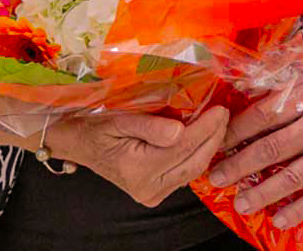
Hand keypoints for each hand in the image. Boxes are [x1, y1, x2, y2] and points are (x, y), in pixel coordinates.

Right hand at [51, 107, 230, 206]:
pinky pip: (185, 172)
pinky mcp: (156, 192)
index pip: (182, 147)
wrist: (77, 144)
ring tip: (219, 122)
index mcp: (137, 170)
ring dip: (209, 145)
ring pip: (193, 169)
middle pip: (193, 162)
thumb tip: (180, 130)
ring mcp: (152, 193)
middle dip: (213, 137)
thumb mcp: (117, 119)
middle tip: (225, 112)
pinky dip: (198, 154)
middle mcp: (147, 188)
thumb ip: (149, 126)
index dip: (205, 128)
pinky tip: (206, 136)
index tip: (220, 109)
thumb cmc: (94, 128)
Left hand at [208, 53, 302, 228]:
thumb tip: (266, 74)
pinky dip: (298, 210)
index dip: (236, 131)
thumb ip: (298, 71)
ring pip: (289, 178)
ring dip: (261, 194)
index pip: (262, 114)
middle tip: (217, 176)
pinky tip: (280, 219)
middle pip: (269, 149)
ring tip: (241, 203)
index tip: (219, 140)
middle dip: (238, 166)